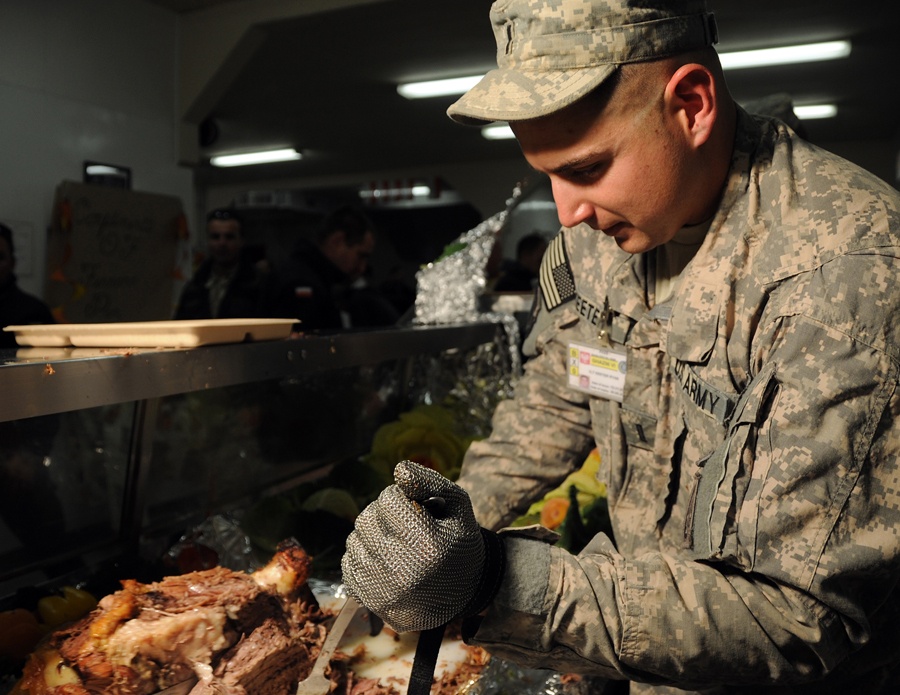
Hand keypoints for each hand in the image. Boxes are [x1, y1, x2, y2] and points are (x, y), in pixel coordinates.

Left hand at [341, 460, 503, 631]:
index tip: (414, 507)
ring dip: (372, 535)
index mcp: (429, 546)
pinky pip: (348, 562)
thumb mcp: (458, 507)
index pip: (388, 499)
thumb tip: (399, 469)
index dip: (400, 497)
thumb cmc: (458, 543)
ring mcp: (382, 589)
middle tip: (403, 524)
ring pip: (354, 539)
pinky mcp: (369, 599)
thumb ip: (431, 482)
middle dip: (383, 514)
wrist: (461, 596)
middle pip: (367, 518)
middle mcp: (403, 570)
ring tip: (396, 543)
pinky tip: (386, 560)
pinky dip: (364, 556)